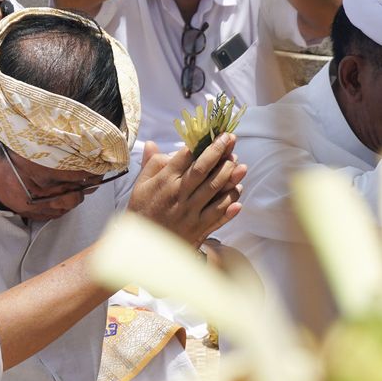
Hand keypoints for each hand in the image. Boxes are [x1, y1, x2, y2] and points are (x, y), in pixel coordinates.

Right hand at [125, 136, 245, 246]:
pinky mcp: (198, 228)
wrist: (142, 246)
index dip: (202, 144)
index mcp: (164, 182)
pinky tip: (238, 192)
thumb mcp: (141, 186)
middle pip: (203, 170)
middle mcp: (178, 195)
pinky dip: (230, 203)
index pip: (185, 157)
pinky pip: (218, 214)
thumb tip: (153, 144)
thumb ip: (151, 165)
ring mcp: (190, 212)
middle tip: (231, 139)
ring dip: (230, 175)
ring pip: (214, 190)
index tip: (214, 134)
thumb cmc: (142, 211)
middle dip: (219, 152)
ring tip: (240, 164)